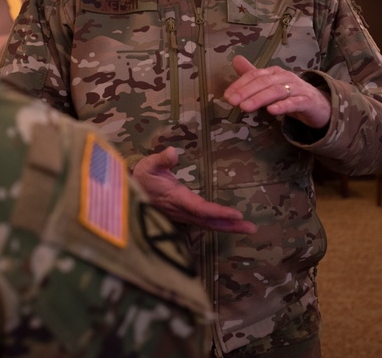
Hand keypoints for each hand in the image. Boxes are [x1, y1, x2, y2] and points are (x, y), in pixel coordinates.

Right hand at [132, 147, 256, 233]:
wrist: (130, 191)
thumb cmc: (142, 176)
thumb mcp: (149, 164)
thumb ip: (161, 159)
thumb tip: (172, 152)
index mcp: (176, 199)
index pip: (201, 209)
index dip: (218, 212)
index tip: (237, 214)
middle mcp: (182, 211)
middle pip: (209, 221)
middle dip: (230, 225)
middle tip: (251, 228)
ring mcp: (183, 215)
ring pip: (208, 224)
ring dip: (227, 226)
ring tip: (247, 228)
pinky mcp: (184, 215)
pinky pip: (204, 222)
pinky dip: (218, 224)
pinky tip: (230, 224)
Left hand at [224, 55, 330, 128]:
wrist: (318, 105)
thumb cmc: (291, 94)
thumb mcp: (270, 85)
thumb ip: (253, 75)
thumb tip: (235, 59)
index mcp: (275, 72)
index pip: (255, 75)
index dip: (240, 84)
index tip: (227, 96)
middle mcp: (285, 77)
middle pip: (264, 82)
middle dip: (246, 92)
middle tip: (232, 102)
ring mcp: (297, 88)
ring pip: (276, 91)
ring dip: (259, 99)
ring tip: (245, 107)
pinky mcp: (307, 101)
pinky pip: (294, 102)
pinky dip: (283, 106)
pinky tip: (272, 111)